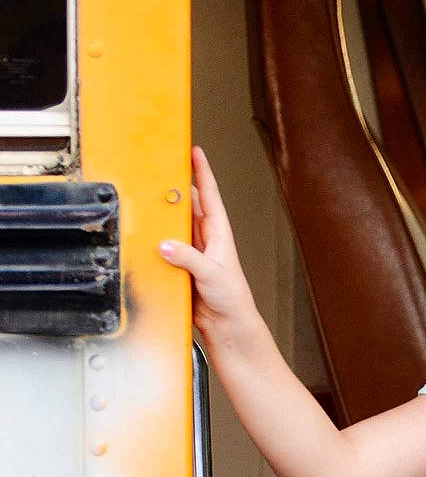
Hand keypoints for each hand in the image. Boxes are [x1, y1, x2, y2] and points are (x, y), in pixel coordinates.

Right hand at [159, 146, 258, 345]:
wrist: (226, 326)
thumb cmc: (232, 299)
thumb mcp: (212, 274)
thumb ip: (188, 258)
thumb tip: (166, 245)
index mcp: (218, 233)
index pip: (209, 194)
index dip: (202, 172)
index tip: (195, 150)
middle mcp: (204, 238)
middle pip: (187, 204)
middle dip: (176, 186)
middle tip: (160, 169)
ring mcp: (191, 251)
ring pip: (173, 224)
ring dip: (162, 213)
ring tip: (146, 197)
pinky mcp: (179, 266)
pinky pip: (163, 247)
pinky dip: (153, 240)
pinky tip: (142, 235)